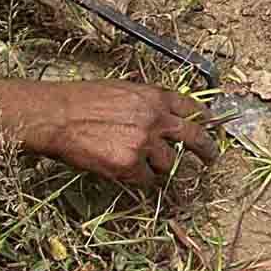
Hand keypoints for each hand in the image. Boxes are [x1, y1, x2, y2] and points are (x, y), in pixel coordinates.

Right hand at [36, 82, 218, 186]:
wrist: (58, 116)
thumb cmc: (80, 100)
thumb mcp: (122, 90)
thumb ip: (145, 104)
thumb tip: (159, 116)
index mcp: (155, 97)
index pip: (192, 107)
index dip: (205, 118)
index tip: (212, 126)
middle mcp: (157, 119)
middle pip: (195, 137)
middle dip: (207, 150)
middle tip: (211, 158)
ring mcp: (146, 144)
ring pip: (169, 164)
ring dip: (162, 167)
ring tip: (147, 166)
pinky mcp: (131, 166)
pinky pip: (146, 180)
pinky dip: (140, 179)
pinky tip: (128, 174)